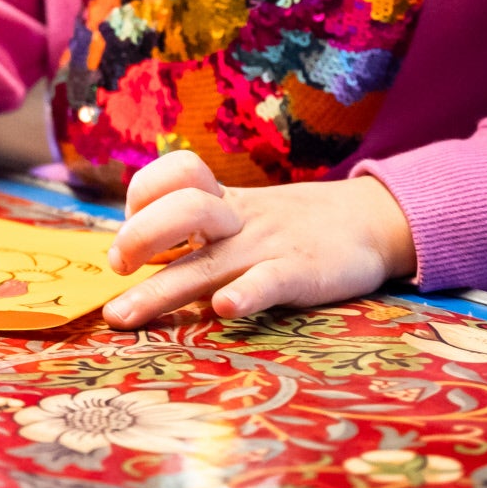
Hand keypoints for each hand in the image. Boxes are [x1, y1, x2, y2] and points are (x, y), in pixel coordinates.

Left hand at [100, 151, 416, 328]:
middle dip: (138, 237)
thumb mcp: (243, 213)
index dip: (142, 196)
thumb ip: (197, 229)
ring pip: (210, 260)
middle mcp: (239, 221)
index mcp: (224, 202)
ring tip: (127, 312)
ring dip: (161, 288)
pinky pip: (269, 281)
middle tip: (117, 269)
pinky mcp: (300, 274)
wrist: (370, 222)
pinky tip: (224, 311)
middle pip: (183, 212)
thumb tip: (132, 253)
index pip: (175, 175)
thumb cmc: (293, 225)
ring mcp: (268, 247)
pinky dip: (247, 294)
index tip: (124, 230)